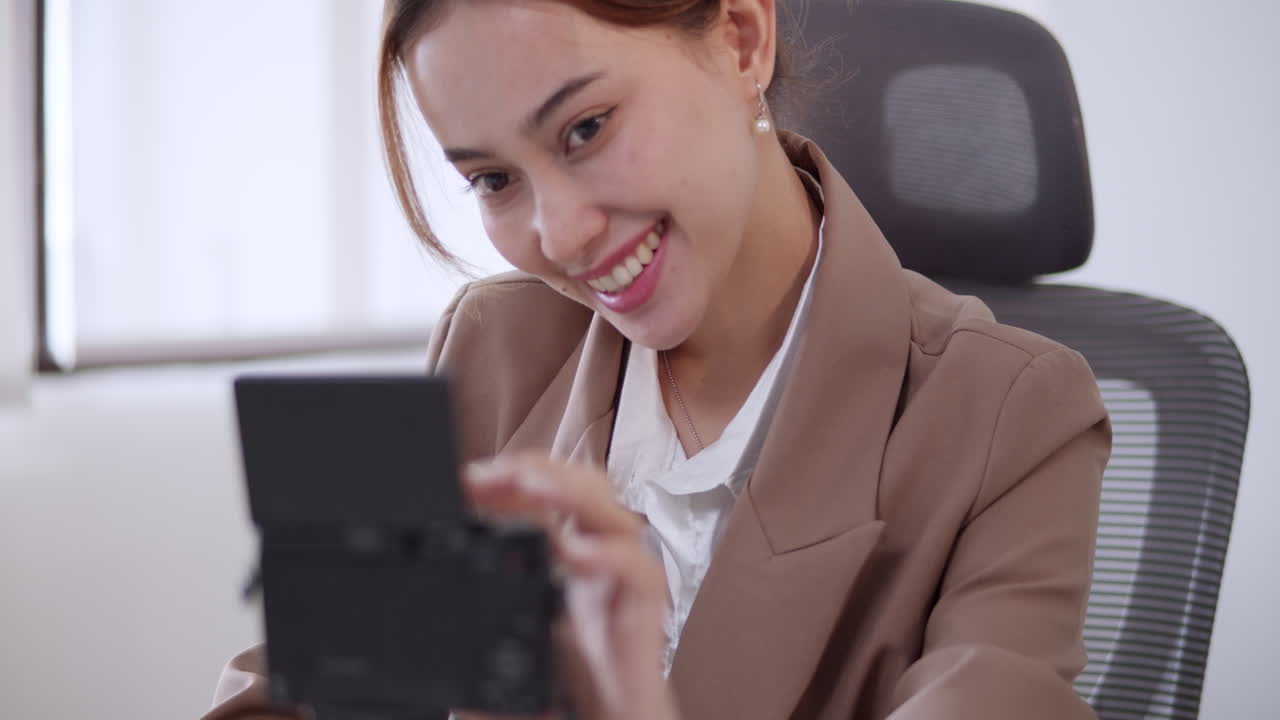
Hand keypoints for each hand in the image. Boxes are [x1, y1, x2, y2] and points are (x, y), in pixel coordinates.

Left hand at [457, 452, 678, 719]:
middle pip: (586, 492)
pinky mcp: (645, 621)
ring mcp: (622, 592)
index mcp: (564, 571)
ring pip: (617, 517)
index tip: (468, 480)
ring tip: (531, 485)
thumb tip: (437, 654)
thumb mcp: (505, 668)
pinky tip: (575, 552)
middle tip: (494, 473)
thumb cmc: (568, 707)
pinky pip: (642, 573)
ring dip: (574, 492)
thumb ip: (475, 655)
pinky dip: (611, 555)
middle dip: (542, 470)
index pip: (545, 504)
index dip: (511, 481)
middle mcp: (597, 572)